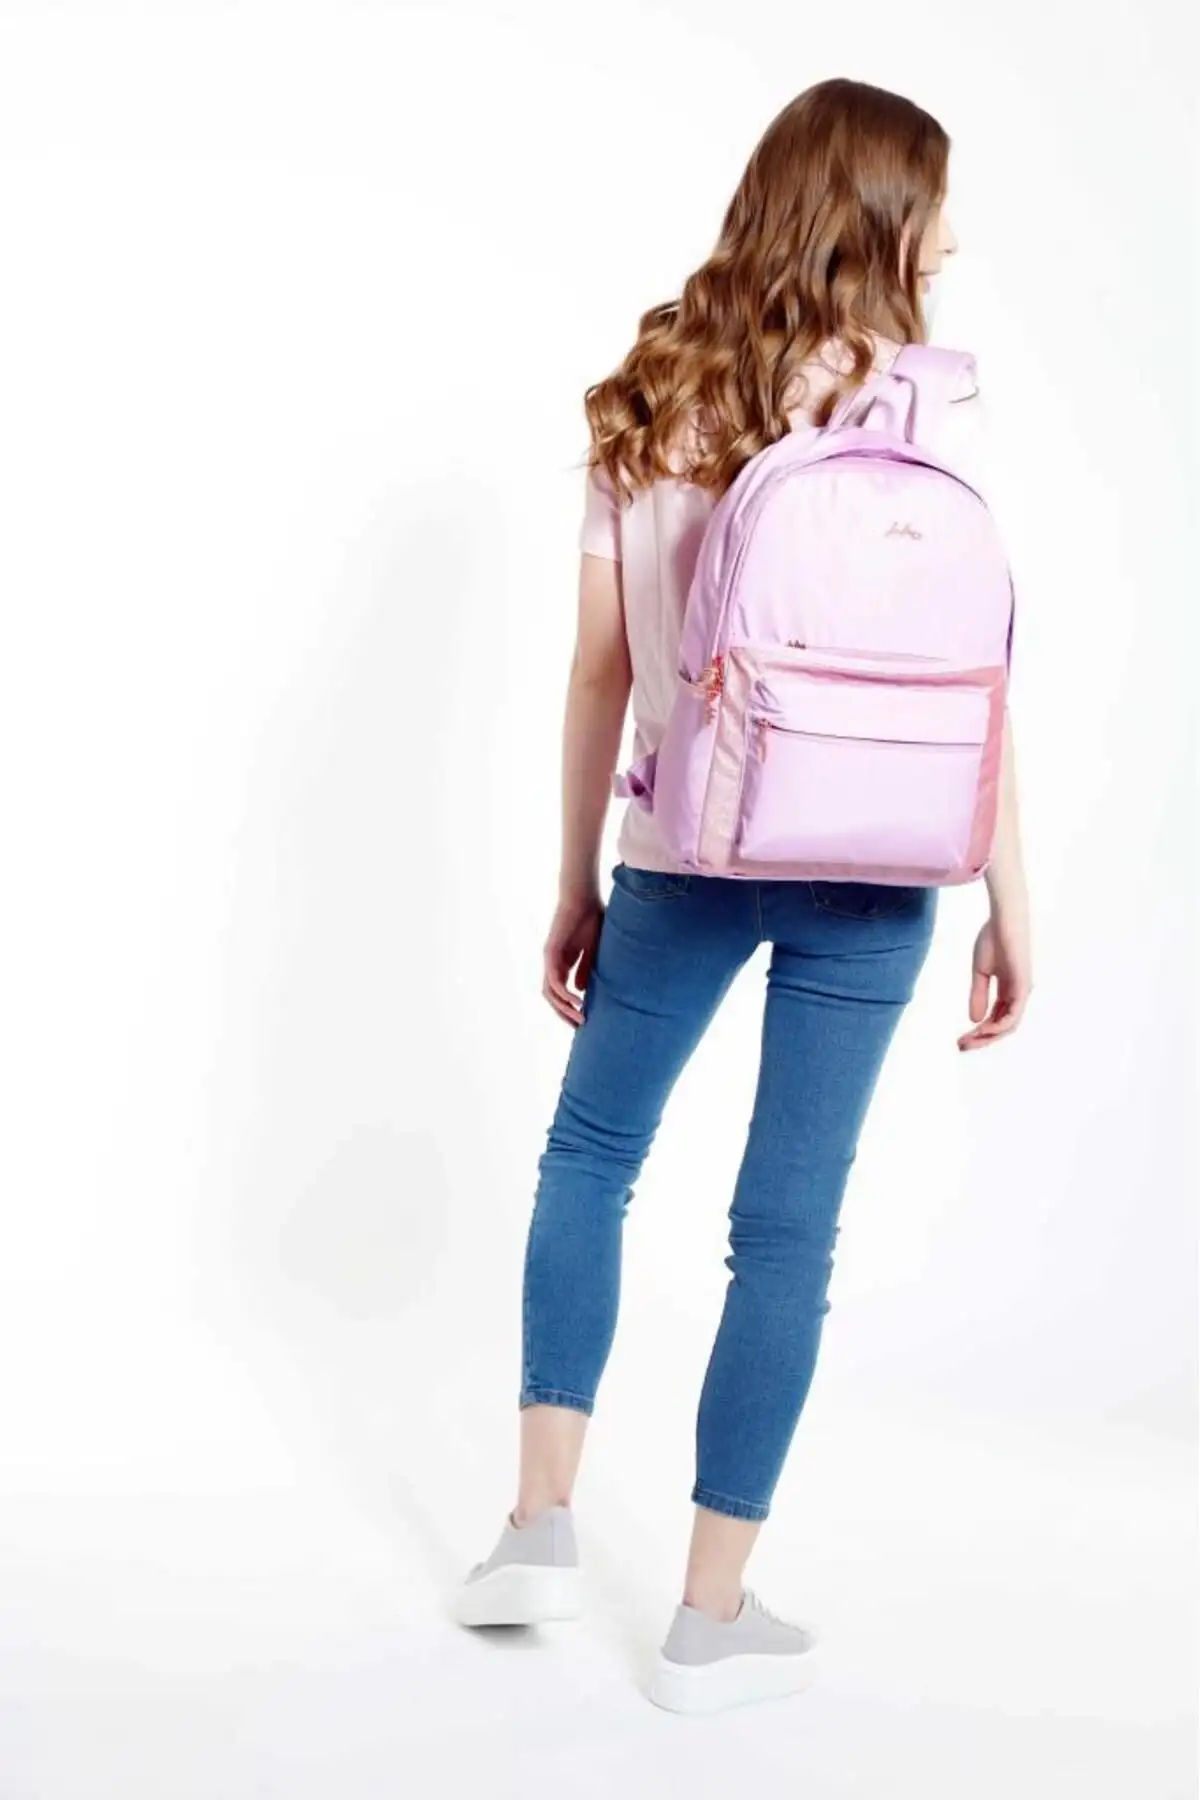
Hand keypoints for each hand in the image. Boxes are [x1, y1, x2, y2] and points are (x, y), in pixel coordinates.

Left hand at [542, 889, 603, 1026]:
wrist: (583, 898)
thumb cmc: (590, 919)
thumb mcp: (592, 951)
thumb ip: (586, 970)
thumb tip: (581, 992)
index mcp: (563, 962)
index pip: (561, 992)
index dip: (570, 1008)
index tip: (584, 1020)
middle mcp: (553, 963)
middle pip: (553, 997)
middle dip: (565, 1014)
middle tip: (581, 1027)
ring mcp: (550, 959)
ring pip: (550, 993)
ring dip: (564, 1008)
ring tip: (581, 1018)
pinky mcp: (550, 953)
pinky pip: (554, 980)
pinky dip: (564, 994)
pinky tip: (577, 1001)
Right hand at [959, 910, 1031, 1051]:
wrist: (1004, 920)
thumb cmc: (993, 940)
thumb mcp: (981, 973)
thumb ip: (978, 995)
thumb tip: (974, 1020)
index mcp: (1009, 992)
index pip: (995, 1019)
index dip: (978, 1032)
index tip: (960, 1039)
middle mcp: (1017, 996)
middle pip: (1002, 1028)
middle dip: (981, 1040)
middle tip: (961, 1047)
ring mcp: (1022, 992)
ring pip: (1008, 1026)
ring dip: (988, 1037)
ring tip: (968, 1042)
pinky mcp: (1023, 986)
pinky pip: (1013, 1015)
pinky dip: (999, 1025)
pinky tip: (983, 1029)